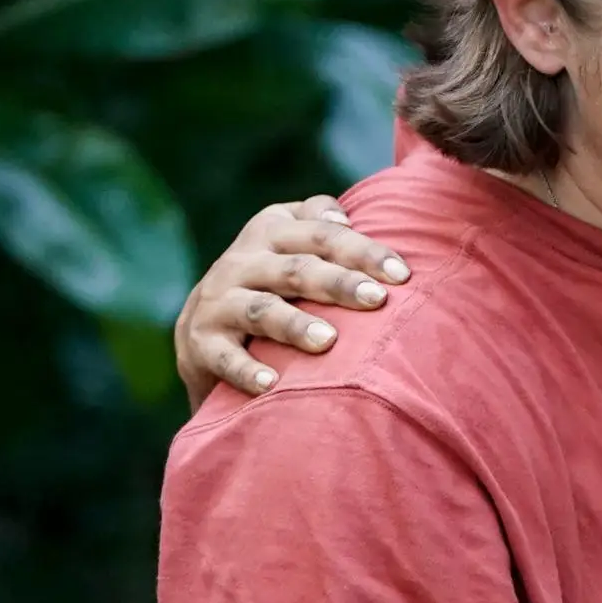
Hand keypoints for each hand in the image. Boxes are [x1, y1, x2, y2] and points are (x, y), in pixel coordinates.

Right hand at [174, 195, 410, 407]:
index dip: (362, 251)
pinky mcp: (200, 343)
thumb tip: (345, 218)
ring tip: (328, 341)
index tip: (402, 275)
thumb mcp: (287, 242)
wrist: (199, 330)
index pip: (322, 235)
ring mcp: (218, 303)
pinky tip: (271, 384)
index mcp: (270, 231)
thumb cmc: (267, 282)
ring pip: (261, 311)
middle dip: (338, 284)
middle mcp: (242, 262)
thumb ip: (317, 221)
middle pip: (296, 269)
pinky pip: (224, 357)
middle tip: (377, 301)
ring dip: (294, 325)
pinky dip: (245, 371)